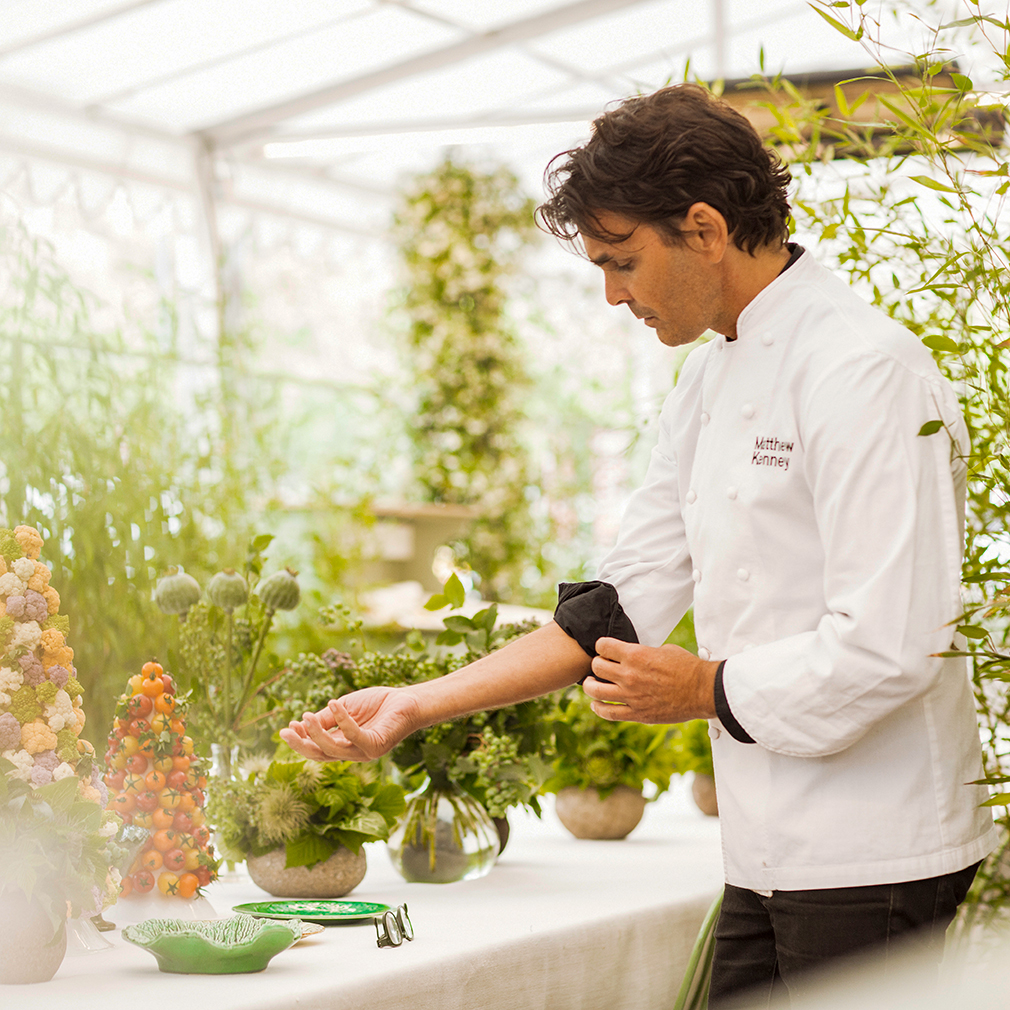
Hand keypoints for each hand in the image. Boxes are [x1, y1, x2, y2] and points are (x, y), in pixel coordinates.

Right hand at [279, 687, 420, 761]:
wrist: (407, 700)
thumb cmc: (377, 704)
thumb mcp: (345, 708)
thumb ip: (327, 718)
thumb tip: (303, 723)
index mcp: (344, 745)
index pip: (317, 748)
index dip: (301, 740)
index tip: (287, 727)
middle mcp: (353, 753)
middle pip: (321, 755)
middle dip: (301, 745)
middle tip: (285, 732)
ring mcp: (364, 752)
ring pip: (334, 749)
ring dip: (317, 733)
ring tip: (306, 716)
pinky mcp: (376, 745)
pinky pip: (354, 735)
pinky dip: (342, 720)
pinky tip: (333, 704)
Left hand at [582, 638, 717, 723]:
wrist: (703, 690)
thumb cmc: (687, 667)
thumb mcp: (663, 649)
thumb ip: (643, 652)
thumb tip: (632, 654)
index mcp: (636, 655)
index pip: (602, 646)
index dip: (602, 646)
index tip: (605, 650)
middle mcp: (629, 675)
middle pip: (596, 667)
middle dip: (596, 664)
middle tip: (601, 667)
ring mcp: (631, 696)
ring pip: (594, 690)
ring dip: (590, 686)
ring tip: (592, 684)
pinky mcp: (637, 713)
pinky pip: (609, 713)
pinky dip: (598, 708)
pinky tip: (597, 704)